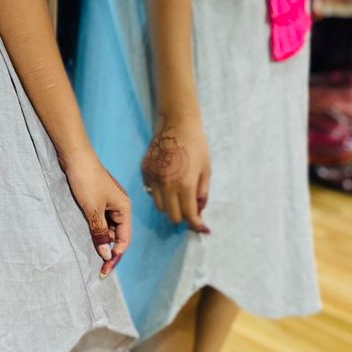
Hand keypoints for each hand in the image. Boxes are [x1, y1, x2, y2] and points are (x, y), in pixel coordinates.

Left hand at [63, 153, 131, 277]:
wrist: (75, 156)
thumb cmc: (86, 181)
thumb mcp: (92, 210)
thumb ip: (100, 233)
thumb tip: (107, 254)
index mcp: (124, 208)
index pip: (124, 239)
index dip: (116, 256)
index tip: (104, 270)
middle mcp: (120, 206)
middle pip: (118, 234)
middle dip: (109, 250)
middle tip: (98, 267)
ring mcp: (109, 201)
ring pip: (108, 227)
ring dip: (101, 240)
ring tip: (92, 254)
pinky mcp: (98, 198)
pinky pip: (100, 219)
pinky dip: (96, 229)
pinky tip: (88, 236)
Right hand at [142, 112, 211, 232]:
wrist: (177, 123)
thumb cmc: (197, 145)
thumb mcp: (206, 170)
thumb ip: (202, 193)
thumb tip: (200, 211)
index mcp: (185, 185)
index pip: (189, 215)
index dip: (197, 225)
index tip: (202, 228)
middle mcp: (167, 184)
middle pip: (172, 215)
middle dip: (183, 217)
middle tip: (191, 213)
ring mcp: (153, 178)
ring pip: (160, 206)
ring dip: (170, 207)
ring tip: (179, 199)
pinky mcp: (145, 171)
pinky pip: (151, 192)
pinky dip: (160, 194)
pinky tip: (168, 185)